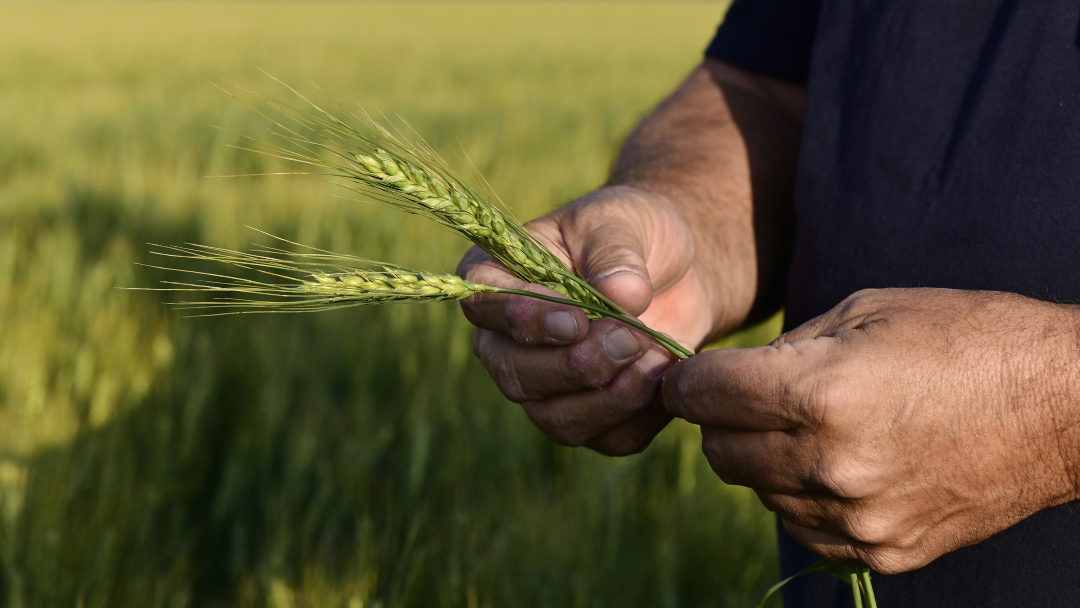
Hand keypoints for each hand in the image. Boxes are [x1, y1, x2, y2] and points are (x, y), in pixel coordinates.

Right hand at [457, 185, 713, 454]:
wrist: (674, 270)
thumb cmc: (631, 233)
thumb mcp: (623, 222)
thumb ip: (616, 255)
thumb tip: (622, 296)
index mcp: (496, 279)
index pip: (486, 308)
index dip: (526, 322)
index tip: (576, 321)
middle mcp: (507, 341)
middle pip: (516, 375)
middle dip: (576, 366)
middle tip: (631, 337)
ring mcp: (545, 386)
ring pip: (557, 419)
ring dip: (610, 399)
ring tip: (657, 358)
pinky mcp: (591, 416)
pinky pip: (607, 438)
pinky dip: (642, 416)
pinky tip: (668, 378)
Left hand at [663, 288, 1079, 572]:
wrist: (1063, 406)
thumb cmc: (965, 338)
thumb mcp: (867, 310)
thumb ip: (787, 347)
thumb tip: (733, 379)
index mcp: (821, 393)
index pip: (703, 395)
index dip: (686, 381)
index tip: (687, 377)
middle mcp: (831, 464)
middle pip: (719, 451)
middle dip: (719, 420)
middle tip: (746, 398)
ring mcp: (858, 516)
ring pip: (759, 492)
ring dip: (764, 459)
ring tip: (809, 426)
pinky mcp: (884, 550)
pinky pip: (804, 528)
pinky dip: (802, 496)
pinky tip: (837, 463)